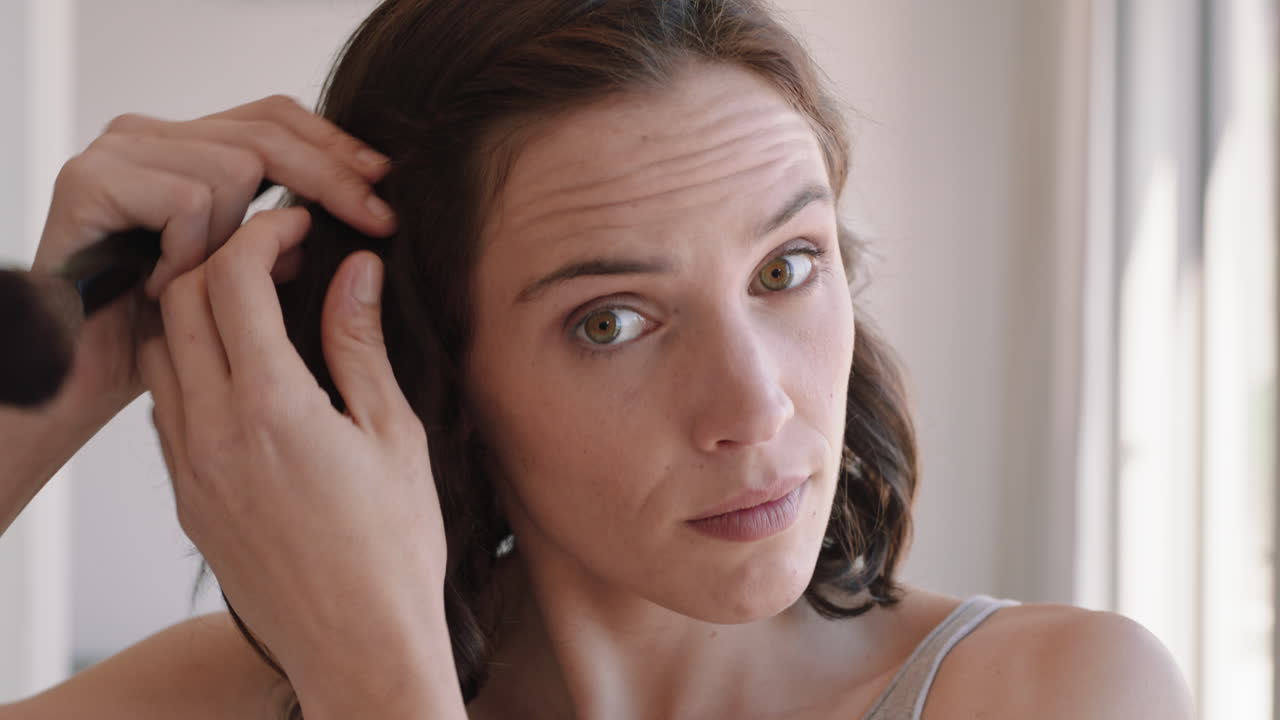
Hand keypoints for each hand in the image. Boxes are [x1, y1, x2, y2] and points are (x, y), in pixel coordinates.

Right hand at [32, 94, 396, 421]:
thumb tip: (349, 214)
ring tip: (205, 283)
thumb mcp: (246, 281)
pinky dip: (192, 250)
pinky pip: (188, 200)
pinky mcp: (89, 183)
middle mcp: (148, 136)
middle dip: (331, 179)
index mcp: (186, 147)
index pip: (275, 116)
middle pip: (267, 132)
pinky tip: (163, 285)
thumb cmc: (163, 334)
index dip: (336, 144)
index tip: (386, 182)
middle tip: (376, 221)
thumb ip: (284, 238)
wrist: (81, 378)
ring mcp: (115, 153)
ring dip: (238, 239)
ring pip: (235, 167)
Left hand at [138, 208, 450, 701]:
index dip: (262, 233)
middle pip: (179, 303)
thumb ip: (361, 345)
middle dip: (222, 257)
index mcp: (272, 408)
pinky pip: (163, 407)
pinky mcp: (185, 498)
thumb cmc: (393, 548)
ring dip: (194, 310)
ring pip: (156, 352)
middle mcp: (212, 431)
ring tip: (253, 308)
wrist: (358, 644)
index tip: (296, 225)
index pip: (232, 280)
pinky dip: (188, 365)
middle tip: (277, 256)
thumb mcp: (395, 435)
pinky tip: (240, 373)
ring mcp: (189, 468)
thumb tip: (356, 271)